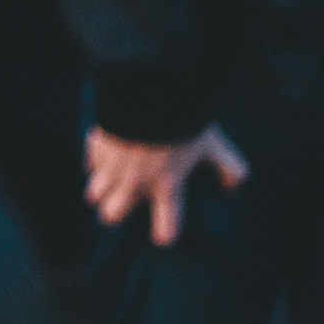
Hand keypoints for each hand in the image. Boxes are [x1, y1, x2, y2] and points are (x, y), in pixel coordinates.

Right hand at [86, 121, 248, 245]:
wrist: (148, 89)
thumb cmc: (184, 120)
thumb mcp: (214, 144)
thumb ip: (230, 167)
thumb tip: (235, 185)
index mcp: (167, 187)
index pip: (165, 230)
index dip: (165, 234)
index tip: (164, 233)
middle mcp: (135, 183)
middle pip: (112, 216)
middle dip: (114, 214)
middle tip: (120, 206)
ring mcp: (112, 166)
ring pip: (94, 195)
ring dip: (100, 192)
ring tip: (108, 184)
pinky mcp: (96, 146)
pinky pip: (89, 165)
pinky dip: (95, 164)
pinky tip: (104, 156)